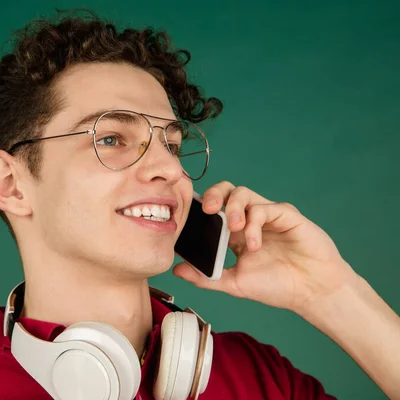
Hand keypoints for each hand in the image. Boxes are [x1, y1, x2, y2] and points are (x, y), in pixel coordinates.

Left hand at [173, 181, 356, 315]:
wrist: (312, 292)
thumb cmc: (278, 286)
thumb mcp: (234, 283)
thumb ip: (205, 277)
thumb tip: (176, 270)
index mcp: (235, 233)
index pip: (214, 210)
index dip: (201, 209)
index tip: (189, 219)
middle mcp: (250, 219)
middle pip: (227, 191)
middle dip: (214, 194)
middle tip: (208, 210)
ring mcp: (268, 215)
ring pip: (244, 193)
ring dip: (234, 208)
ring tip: (234, 230)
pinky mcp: (286, 215)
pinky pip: (265, 207)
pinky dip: (254, 224)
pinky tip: (254, 244)